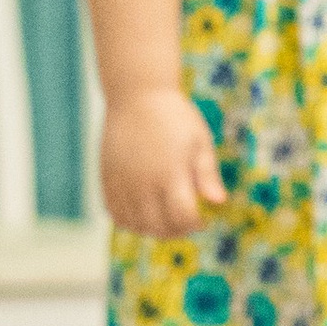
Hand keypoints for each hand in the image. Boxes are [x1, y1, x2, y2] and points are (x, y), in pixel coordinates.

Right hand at [100, 87, 225, 236]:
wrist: (136, 94)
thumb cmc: (174, 116)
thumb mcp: (199, 141)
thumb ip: (207, 175)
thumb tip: (219, 202)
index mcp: (171, 173)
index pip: (183, 217)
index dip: (195, 224)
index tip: (201, 219)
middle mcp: (143, 182)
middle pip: (158, 227)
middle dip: (175, 231)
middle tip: (184, 222)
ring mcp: (122, 182)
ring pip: (135, 225)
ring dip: (151, 230)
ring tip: (164, 219)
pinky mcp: (107, 179)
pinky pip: (114, 213)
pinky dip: (128, 221)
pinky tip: (142, 212)